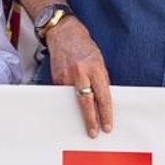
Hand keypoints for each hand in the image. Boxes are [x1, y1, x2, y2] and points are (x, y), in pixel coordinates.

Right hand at [45, 16, 113, 137]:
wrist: (63, 32)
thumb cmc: (83, 44)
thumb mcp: (99, 60)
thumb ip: (101, 78)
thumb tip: (102, 97)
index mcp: (94, 68)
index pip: (102, 96)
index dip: (106, 113)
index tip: (107, 125)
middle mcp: (80, 73)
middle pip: (87, 102)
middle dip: (91, 120)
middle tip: (94, 132)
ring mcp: (66, 76)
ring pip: (74, 100)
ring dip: (79, 111)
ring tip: (84, 122)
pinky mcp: (56, 78)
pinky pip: (64, 93)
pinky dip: (69, 99)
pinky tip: (71, 104)